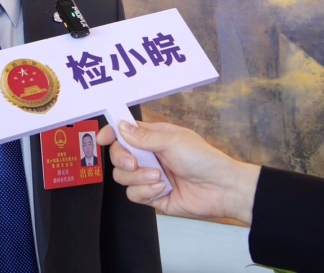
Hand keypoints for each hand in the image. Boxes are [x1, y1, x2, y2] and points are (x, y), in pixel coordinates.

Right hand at [98, 121, 260, 223]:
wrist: (221, 189)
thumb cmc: (202, 159)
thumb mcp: (172, 141)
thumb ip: (143, 136)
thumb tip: (120, 126)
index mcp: (153, 137)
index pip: (124, 132)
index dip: (110, 133)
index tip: (102, 139)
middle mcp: (148, 156)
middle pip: (117, 156)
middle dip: (122, 160)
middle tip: (133, 164)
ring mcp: (149, 176)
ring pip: (122, 177)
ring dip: (139, 178)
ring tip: (159, 178)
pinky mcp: (152, 196)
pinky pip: (133, 195)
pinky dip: (146, 192)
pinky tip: (163, 189)